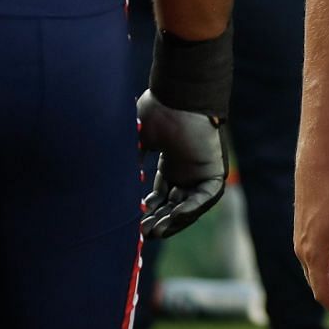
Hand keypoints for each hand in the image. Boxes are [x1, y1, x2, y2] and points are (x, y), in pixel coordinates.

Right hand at [136, 90, 226, 238]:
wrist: (178, 96)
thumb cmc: (157, 112)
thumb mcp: (138, 140)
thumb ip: (130, 159)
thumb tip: (113, 180)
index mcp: (172, 160)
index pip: (163, 193)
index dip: (151, 209)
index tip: (136, 221)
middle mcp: (188, 167)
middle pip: (175, 203)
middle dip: (160, 219)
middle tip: (143, 233)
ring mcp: (202, 169)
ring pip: (190, 204)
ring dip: (175, 219)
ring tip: (156, 231)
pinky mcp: (215, 169)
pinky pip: (207, 196)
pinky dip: (192, 207)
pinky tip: (175, 214)